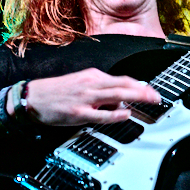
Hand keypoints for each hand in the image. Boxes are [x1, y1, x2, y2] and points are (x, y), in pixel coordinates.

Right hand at [22, 68, 162, 125]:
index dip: (139, 84)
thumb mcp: (81, 84)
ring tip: (150, 100)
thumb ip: (101, 91)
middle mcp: (91, 83)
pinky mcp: (79, 112)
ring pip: (116, 95)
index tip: (151, 90)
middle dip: (143, 90)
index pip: (122, 79)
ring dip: (136, 97)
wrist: (32, 97)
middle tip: (157, 96)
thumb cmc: (56, 92)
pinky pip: (101, 114)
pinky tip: (126, 113)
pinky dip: (116, 113)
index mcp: (92, 76)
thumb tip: (120, 100)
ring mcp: (85, 98)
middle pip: (124, 84)